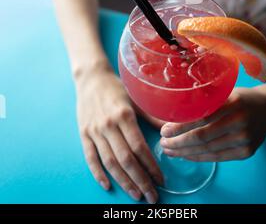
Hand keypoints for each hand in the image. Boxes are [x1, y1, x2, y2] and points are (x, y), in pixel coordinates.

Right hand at [76, 66, 162, 202]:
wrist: (91, 78)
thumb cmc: (117, 88)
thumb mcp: (136, 99)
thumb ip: (153, 115)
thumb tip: (172, 128)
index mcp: (124, 115)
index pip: (139, 147)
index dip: (151, 166)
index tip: (161, 179)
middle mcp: (108, 125)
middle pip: (126, 159)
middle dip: (141, 180)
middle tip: (152, 196)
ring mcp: (94, 131)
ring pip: (110, 162)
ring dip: (124, 182)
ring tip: (136, 194)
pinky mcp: (84, 134)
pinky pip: (91, 158)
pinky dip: (99, 174)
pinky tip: (109, 185)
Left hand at [160, 87, 265, 161]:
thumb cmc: (241, 97)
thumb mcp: (225, 91)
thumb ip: (205, 100)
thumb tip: (174, 109)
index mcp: (233, 102)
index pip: (201, 118)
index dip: (180, 127)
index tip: (164, 130)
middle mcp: (240, 122)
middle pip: (202, 137)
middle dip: (179, 142)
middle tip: (163, 142)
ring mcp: (244, 139)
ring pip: (208, 150)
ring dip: (185, 152)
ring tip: (169, 150)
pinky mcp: (246, 152)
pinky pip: (218, 158)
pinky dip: (199, 157)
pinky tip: (185, 155)